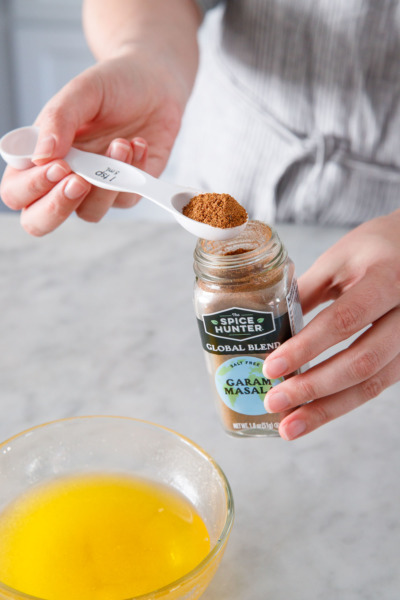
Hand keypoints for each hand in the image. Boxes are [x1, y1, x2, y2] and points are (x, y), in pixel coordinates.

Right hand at [0, 50, 184, 234]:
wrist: (156, 83)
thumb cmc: (112, 85)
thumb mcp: (82, 91)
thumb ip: (58, 119)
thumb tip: (40, 154)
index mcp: (39, 154)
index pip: (16, 190)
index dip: (33, 187)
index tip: (60, 166)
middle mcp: (62, 177)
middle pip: (39, 220)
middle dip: (56, 208)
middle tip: (80, 181)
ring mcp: (95, 188)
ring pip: (89, 214)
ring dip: (107, 184)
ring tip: (121, 143)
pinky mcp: (126, 191)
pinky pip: (125, 198)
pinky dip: (134, 171)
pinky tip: (138, 143)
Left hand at [263, 210, 399, 439]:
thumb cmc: (376, 249)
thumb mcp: (340, 260)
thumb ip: (306, 291)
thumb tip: (267, 324)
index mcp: (386, 280)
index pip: (344, 321)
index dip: (307, 348)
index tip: (271, 367)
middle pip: (361, 362)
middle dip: (313, 389)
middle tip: (273, 403)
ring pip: (372, 384)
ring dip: (327, 409)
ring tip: (289, 426)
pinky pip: (376, 386)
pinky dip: (342, 402)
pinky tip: (315, 412)